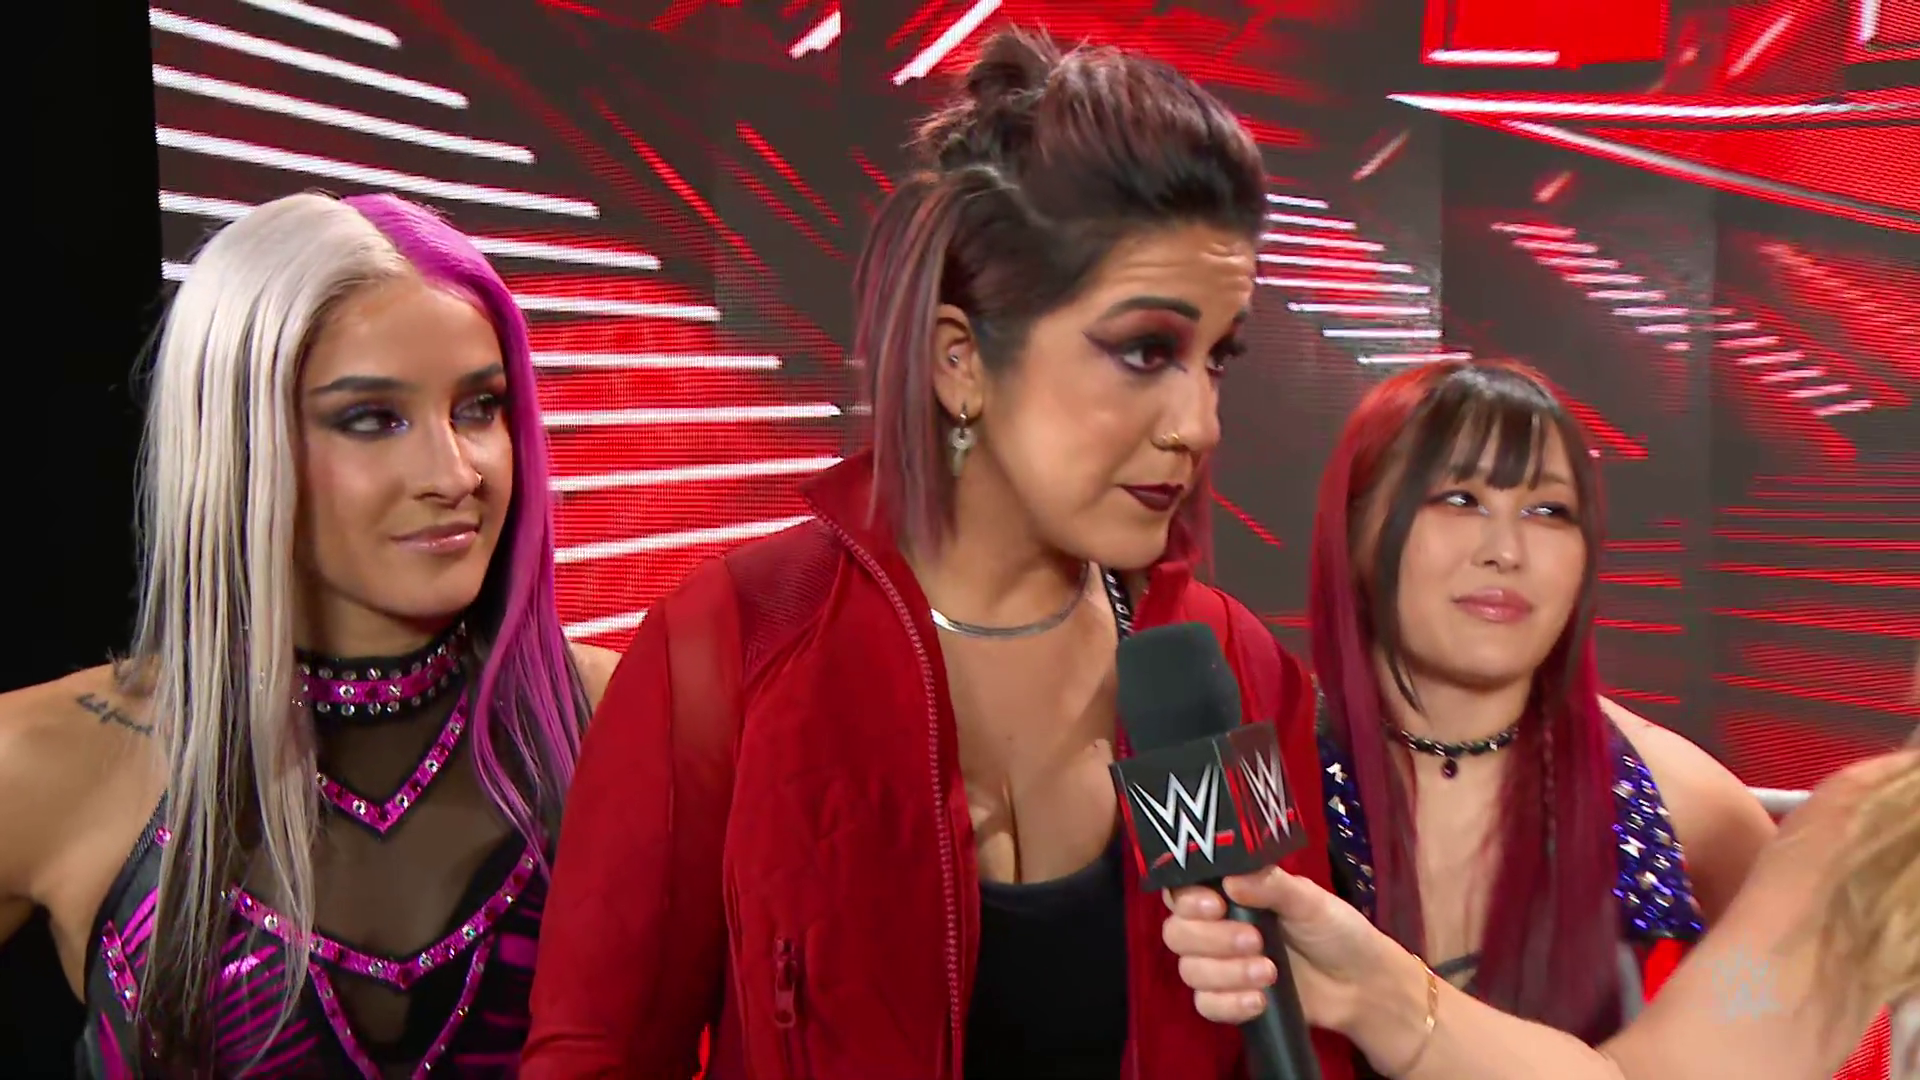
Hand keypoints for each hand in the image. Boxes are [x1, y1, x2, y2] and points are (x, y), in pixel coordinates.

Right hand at [1161, 866, 1419, 1037]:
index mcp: (1230, 895)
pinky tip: (1259, 1001)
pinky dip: (1228, 1003)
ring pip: (1190, 971)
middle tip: (1254, 941)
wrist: (1361, 984)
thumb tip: (1231, 880)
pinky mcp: (1230, 1001)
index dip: (1188, 900)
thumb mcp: (1309, 900)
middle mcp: (1216, 928)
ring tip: (1270, 973)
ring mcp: (1221, 967)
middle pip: (1177, 933)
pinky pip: (1206, 1005)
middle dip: (1212, 939)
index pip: (1182, 893)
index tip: (1216, 906)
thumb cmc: (1335, 930)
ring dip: (1225, 973)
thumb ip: (1271, 885)